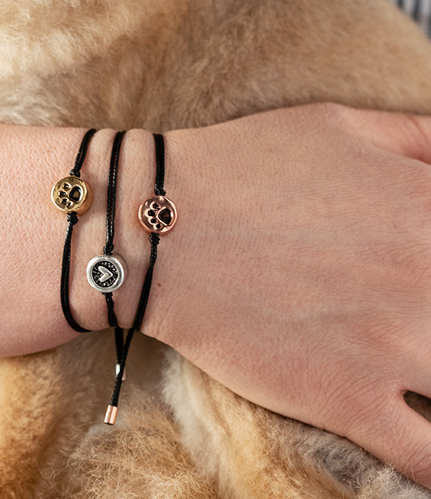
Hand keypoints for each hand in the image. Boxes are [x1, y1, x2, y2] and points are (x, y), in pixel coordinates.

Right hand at [146, 104, 430, 485]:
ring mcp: (397, 347)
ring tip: (411, 360)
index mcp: (430, 207)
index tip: (424, 269)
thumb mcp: (339, 125)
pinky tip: (424, 435)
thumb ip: (420, 138)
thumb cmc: (244, 165)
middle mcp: (430, 277)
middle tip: (403, 307)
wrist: (158, 227)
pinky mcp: (353, 403)